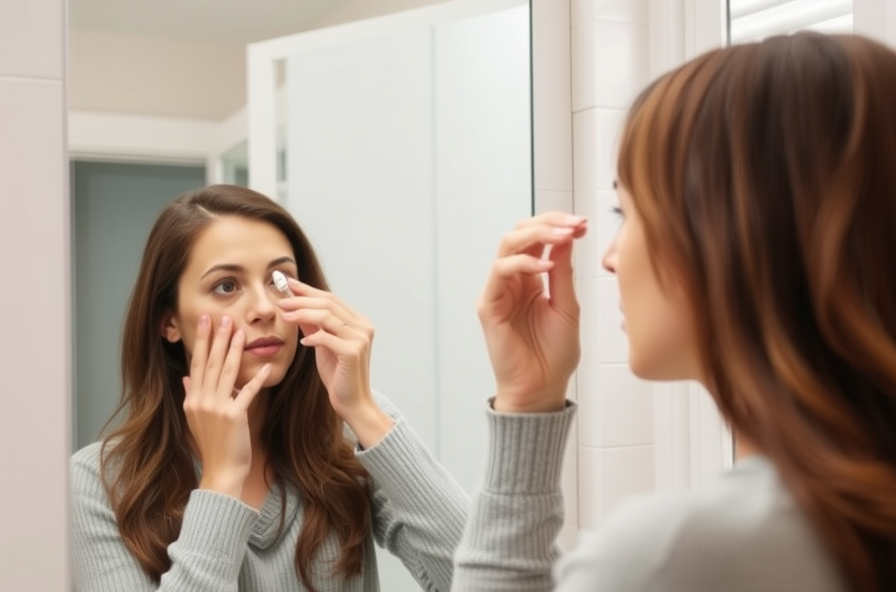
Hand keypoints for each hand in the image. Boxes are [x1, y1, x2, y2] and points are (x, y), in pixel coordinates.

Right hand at [182, 314, 270, 498]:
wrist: (221, 472)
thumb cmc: (214, 446)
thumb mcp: (196, 420)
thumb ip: (191, 396)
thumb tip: (185, 378)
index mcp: (192, 399)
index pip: (197, 363)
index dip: (202, 341)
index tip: (206, 322)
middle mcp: (201, 401)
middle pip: (210, 363)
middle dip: (217, 338)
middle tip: (222, 316)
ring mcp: (215, 409)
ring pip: (226, 372)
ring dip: (234, 350)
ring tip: (240, 331)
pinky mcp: (233, 417)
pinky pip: (246, 393)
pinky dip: (256, 379)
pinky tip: (266, 366)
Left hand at [278, 281, 392, 446]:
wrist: (352, 402)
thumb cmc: (338, 375)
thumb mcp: (323, 345)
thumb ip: (314, 325)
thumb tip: (295, 306)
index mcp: (359, 321)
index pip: (331, 298)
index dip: (308, 290)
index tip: (288, 283)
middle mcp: (363, 326)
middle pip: (329, 304)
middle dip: (302, 300)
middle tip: (281, 300)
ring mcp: (360, 339)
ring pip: (327, 317)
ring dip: (303, 314)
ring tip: (285, 316)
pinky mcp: (353, 352)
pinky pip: (328, 338)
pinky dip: (313, 336)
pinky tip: (302, 341)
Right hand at [479, 212, 586, 412]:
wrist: (543, 388)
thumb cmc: (554, 355)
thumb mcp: (567, 306)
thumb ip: (564, 272)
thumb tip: (567, 237)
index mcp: (530, 278)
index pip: (536, 239)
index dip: (558, 225)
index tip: (583, 224)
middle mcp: (512, 280)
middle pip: (519, 234)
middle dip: (548, 223)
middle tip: (574, 224)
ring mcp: (498, 291)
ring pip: (507, 246)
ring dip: (536, 235)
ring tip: (563, 236)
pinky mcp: (489, 306)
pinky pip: (500, 272)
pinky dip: (523, 264)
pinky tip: (546, 267)